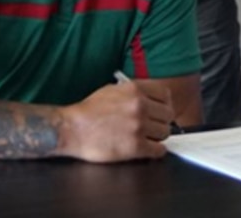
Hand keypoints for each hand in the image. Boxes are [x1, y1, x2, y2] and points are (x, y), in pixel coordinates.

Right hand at [58, 81, 175, 162]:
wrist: (72, 129)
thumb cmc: (88, 111)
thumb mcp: (112, 89)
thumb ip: (134, 91)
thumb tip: (150, 98)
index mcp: (134, 89)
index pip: (165, 94)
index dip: (164, 103)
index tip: (161, 109)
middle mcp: (140, 106)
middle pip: (168, 114)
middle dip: (161, 120)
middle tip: (153, 125)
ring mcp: (139, 127)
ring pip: (165, 132)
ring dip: (158, 136)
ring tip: (147, 137)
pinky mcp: (135, 147)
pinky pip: (159, 150)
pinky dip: (156, 151)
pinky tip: (148, 149)